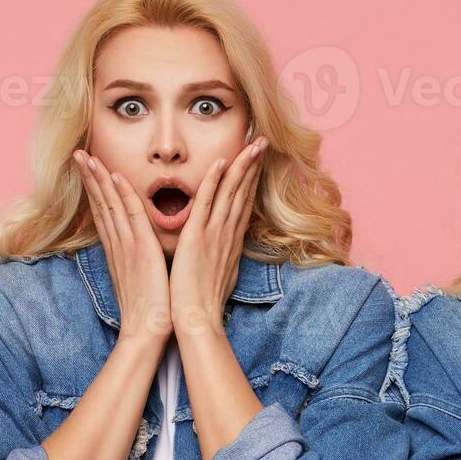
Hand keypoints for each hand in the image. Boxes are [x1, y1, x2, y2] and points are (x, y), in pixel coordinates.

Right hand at [74, 148, 171, 344]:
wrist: (147, 332)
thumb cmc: (148, 310)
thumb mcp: (138, 279)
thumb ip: (135, 262)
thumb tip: (136, 253)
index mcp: (118, 251)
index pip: (103, 213)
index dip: (95, 190)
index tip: (88, 169)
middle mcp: (118, 245)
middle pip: (100, 204)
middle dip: (90, 177)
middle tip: (78, 153)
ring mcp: (127, 246)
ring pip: (110, 205)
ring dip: (99, 178)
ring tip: (88, 156)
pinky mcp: (141, 250)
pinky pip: (131, 216)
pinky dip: (123, 195)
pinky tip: (116, 176)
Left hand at [169, 135, 266, 340]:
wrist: (197, 319)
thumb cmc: (203, 302)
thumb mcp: (220, 274)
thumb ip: (222, 255)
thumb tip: (223, 248)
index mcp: (231, 241)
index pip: (244, 203)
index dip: (252, 180)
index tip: (257, 161)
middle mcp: (227, 233)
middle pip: (244, 192)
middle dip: (254, 165)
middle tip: (263, 141)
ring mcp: (214, 233)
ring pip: (231, 192)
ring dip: (242, 165)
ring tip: (253, 143)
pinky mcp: (197, 236)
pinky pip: (207, 202)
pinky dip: (214, 181)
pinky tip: (221, 161)